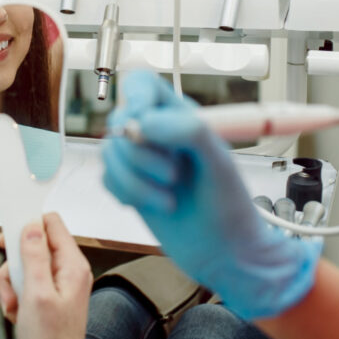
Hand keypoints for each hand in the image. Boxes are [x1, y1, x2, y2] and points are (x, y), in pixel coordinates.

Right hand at [0, 213, 95, 338]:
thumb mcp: (37, 293)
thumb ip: (34, 256)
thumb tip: (31, 226)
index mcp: (73, 265)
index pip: (52, 224)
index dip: (28, 224)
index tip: (8, 236)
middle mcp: (68, 270)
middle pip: (32, 245)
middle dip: (14, 265)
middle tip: (11, 283)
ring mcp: (57, 283)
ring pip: (23, 266)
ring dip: (12, 285)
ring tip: (15, 306)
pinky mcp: (47, 295)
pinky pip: (24, 283)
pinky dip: (15, 296)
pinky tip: (17, 313)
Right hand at [101, 71, 320, 319]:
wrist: (226, 254)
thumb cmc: (231, 208)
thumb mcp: (219, 161)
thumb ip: (186, 129)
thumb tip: (142, 122)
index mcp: (182, 117)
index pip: (142, 85)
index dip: (135, 97)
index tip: (142, 122)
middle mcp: (159, 135)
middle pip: (119, 121)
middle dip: (142, 154)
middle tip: (175, 175)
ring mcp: (142, 162)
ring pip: (108, 152)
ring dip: (136, 180)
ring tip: (169, 197)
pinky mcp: (130, 187)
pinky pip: (106, 178)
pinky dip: (127, 194)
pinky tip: (155, 204)